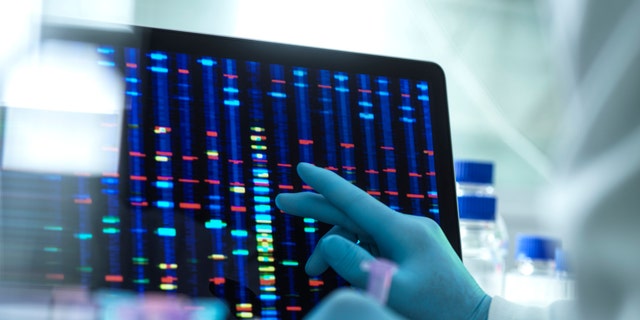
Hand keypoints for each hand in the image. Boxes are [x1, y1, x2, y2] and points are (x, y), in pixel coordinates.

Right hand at [275, 163, 489, 318]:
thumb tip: (327, 242)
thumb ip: (355, 264)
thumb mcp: (391, 290)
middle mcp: (406, 225)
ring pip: (359, 233)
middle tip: (282, 201)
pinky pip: (373, 243)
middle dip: (316, 209)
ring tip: (312, 273)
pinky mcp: (411, 247)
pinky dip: (353, 254)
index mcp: (402, 230)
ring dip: (333, 248)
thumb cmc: (436, 309)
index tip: (301, 167)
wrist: (473, 319)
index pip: (354, 200)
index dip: (324, 183)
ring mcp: (409, 235)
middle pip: (351, 212)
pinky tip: (341, 270)